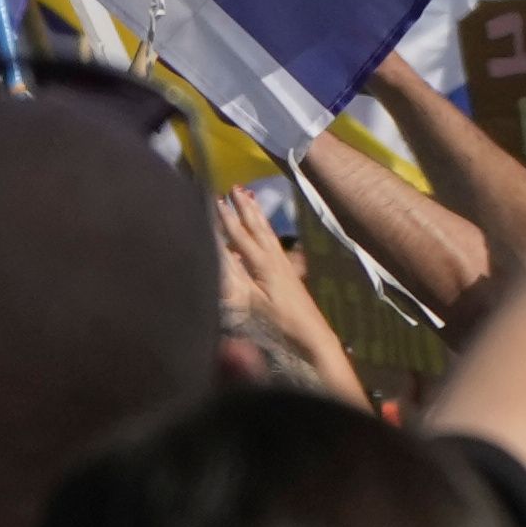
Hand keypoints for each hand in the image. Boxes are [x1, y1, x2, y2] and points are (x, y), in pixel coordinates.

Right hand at [208, 192, 368, 407]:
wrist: (312, 338)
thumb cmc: (279, 323)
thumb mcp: (249, 301)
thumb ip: (231, 275)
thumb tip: (213, 250)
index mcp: (262, 264)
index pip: (239, 235)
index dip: (226, 217)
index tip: (214, 198)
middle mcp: (275, 260)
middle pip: (257, 228)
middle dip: (245, 208)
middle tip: (235, 188)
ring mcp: (284, 266)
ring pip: (267, 234)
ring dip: (257, 216)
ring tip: (250, 199)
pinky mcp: (289, 275)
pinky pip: (273, 244)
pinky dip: (265, 232)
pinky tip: (263, 234)